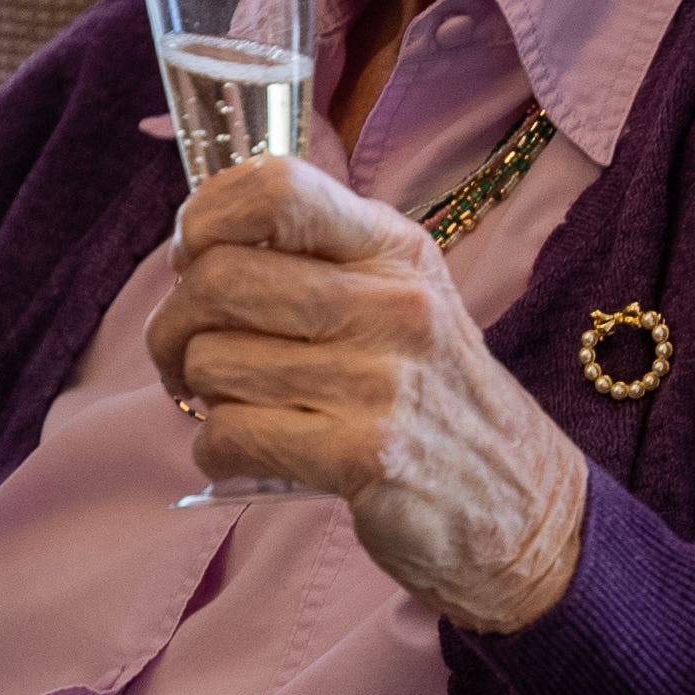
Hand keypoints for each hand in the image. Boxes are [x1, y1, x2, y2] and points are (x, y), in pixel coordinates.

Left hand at [143, 156, 588, 633]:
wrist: (521, 505)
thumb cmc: (432, 398)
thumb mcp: (400, 298)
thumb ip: (315, 262)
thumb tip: (190, 251)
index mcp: (394, 249)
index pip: (277, 188)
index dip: (205, 218)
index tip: (192, 260)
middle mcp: (394, 303)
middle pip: (219, 279)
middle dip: (173, 325)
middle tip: (183, 356)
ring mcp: (382, 381)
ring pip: (213, 363)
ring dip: (200, 396)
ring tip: (236, 409)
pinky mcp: (365, 455)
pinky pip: (230, 435)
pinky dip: (215, 450)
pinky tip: (245, 455)